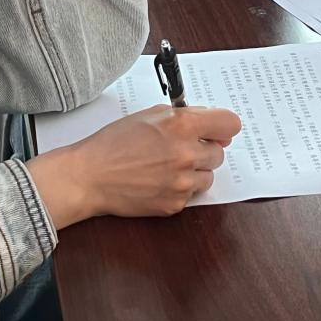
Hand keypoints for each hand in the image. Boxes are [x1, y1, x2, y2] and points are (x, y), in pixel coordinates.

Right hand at [28, 105, 241, 228]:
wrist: (90, 176)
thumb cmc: (114, 143)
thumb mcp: (150, 116)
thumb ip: (185, 117)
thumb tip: (213, 127)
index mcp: (182, 125)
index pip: (230, 123)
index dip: (223, 126)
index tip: (218, 130)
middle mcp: (186, 154)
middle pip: (219, 152)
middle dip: (203, 149)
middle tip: (178, 148)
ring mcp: (182, 182)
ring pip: (208, 175)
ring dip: (193, 170)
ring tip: (166, 166)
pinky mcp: (176, 204)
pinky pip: (191, 194)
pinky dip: (180, 188)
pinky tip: (157, 180)